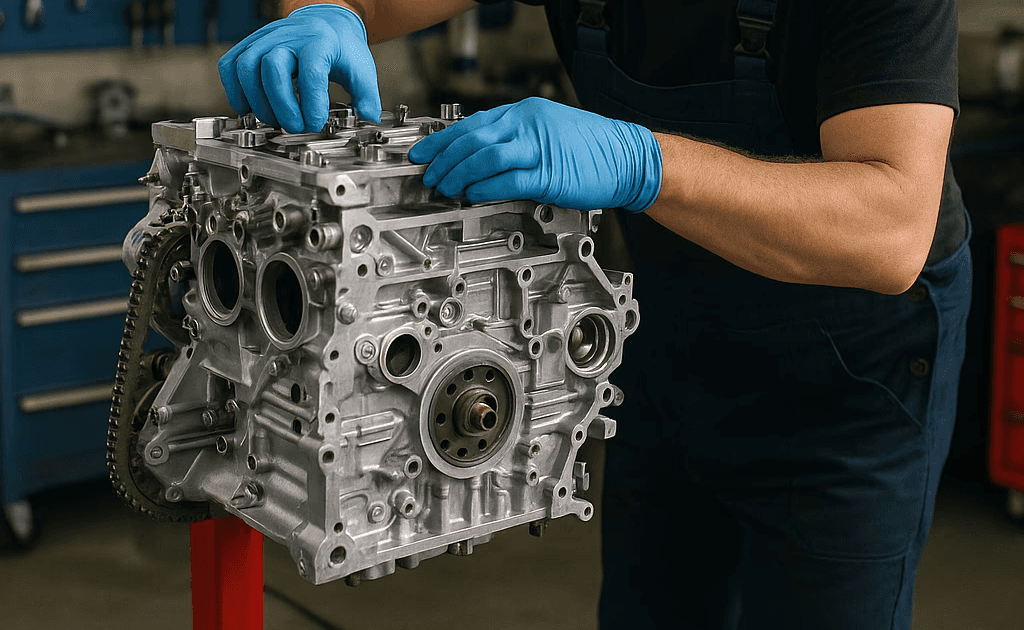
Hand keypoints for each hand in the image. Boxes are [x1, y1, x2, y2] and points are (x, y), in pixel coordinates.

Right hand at [218, 4, 380, 132]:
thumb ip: (367, 96)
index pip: (310, 72)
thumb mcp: (361, 69)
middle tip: (294, 127)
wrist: (325, 23)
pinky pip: (230, 64)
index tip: (314, 124)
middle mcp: (288, 35)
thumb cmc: (341, 49)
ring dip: (256, 101)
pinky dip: (234, 90)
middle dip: (281, 105)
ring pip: (246, 66)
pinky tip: (249, 108)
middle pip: (271, 68)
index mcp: (319, 41)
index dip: (310, 103)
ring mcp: (265, 38)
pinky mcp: (250, 44)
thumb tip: (370, 119)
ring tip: (273, 119)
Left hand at [407, 97, 661, 211]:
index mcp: (524, 112)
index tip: (422, 153)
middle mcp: (528, 125)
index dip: (441, 140)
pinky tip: (471, 195)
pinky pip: (509, 180)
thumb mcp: (547, 131)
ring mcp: (539, 148)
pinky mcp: (550, 174)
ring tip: (445, 188)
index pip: (471, 124)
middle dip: (444, 160)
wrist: (628, 157)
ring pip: (485, 157)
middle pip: (472, 139)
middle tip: (428, 176)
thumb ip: (514, 140)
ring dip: (459, 174)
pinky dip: (485, 188)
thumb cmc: (590, 149)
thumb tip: (479, 157)